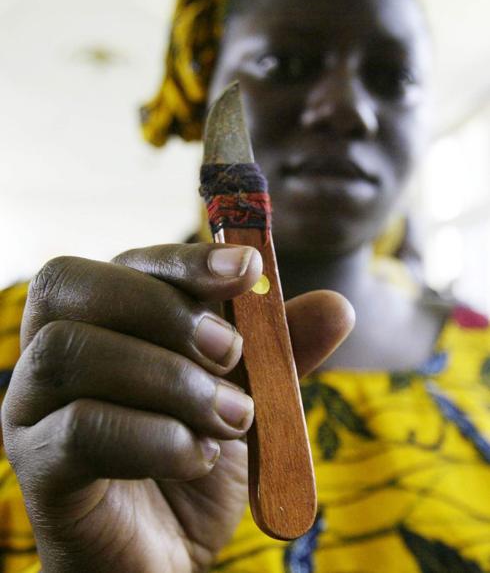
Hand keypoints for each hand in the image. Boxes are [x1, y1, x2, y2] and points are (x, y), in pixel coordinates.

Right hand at [2, 244, 353, 572]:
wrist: (163, 548)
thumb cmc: (196, 454)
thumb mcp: (246, 392)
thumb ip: (280, 349)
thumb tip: (338, 306)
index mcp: (105, 320)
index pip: (125, 260)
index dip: (185, 258)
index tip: (249, 267)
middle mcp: (55, 350)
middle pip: (71, 284)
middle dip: (164, 311)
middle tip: (230, 353)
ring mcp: (32, 406)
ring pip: (73, 351)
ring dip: (169, 380)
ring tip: (232, 419)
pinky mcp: (38, 465)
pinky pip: (80, 428)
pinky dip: (156, 437)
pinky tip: (198, 457)